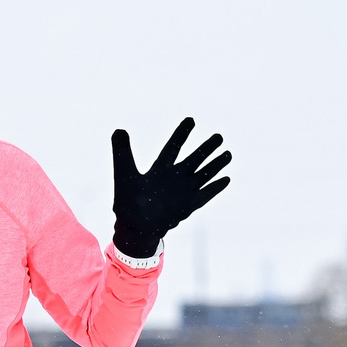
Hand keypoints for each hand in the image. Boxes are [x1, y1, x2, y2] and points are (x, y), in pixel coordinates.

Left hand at [110, 117, 230, 258]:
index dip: (181, 134)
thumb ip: (122, 152)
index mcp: (159, 169)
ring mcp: (183, 191)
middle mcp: (174, 178)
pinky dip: (215, 187)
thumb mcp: (124, 173)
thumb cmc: (127, 201)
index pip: (173, 147)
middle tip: (219, 136)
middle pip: (194, 159)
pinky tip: (226, 179)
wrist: (134, 227)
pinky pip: (205, 194)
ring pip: (203, 174)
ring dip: (215, 165)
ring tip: (228, 154)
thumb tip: (118, 130)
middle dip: (206, 148)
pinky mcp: (188, 205)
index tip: (191, 119)